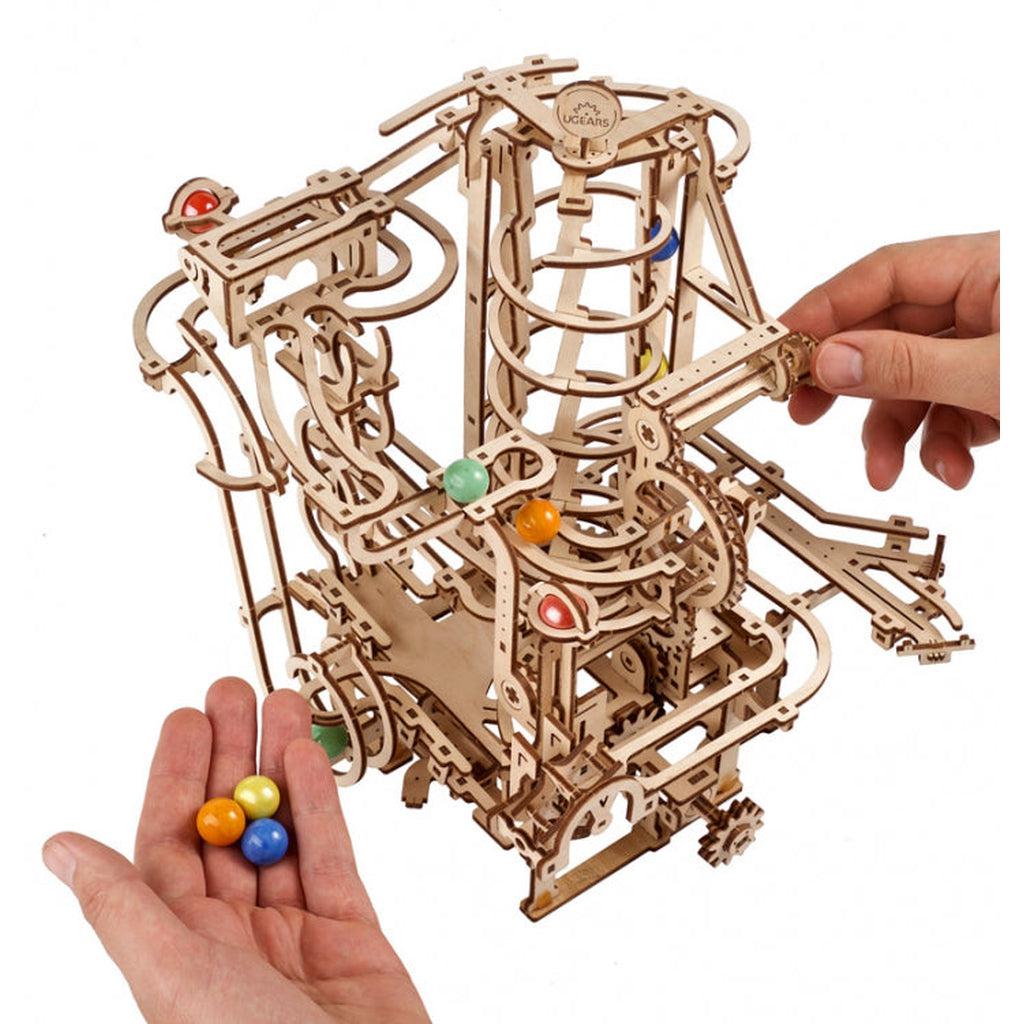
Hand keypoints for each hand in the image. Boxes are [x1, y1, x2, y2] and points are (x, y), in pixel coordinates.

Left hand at [42, 678, 430, 1023]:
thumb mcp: (174, 977)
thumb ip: (123, 906)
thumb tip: (58, 849)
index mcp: (181, 948)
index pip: (170, 843)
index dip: (175, 775)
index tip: (186, 718)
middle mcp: (233, 936)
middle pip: (229, 825)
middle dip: (230, 756)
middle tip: (235, 692)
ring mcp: (294, 931)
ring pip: (283, 830)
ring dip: (279, 766)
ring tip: (281, 705)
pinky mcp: (351, 932)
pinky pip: (331, 854)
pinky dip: (322, 803)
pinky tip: (310, 758)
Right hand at [782, 232, 998, 489]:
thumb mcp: (994, 373)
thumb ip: (909, 366)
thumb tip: (833, 361)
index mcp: (990, 268)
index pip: (884, 274)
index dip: (825, 308)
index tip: (780, 345)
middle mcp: (989, 303)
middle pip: (890, 336)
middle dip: (851, 385)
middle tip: (804, 411)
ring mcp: (995, 348)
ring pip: (917, 385)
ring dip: (895, 434)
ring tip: (885, 470)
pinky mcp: (1002, 388)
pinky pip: (952, 412)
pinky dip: (943, 445)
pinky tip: (952, 468)